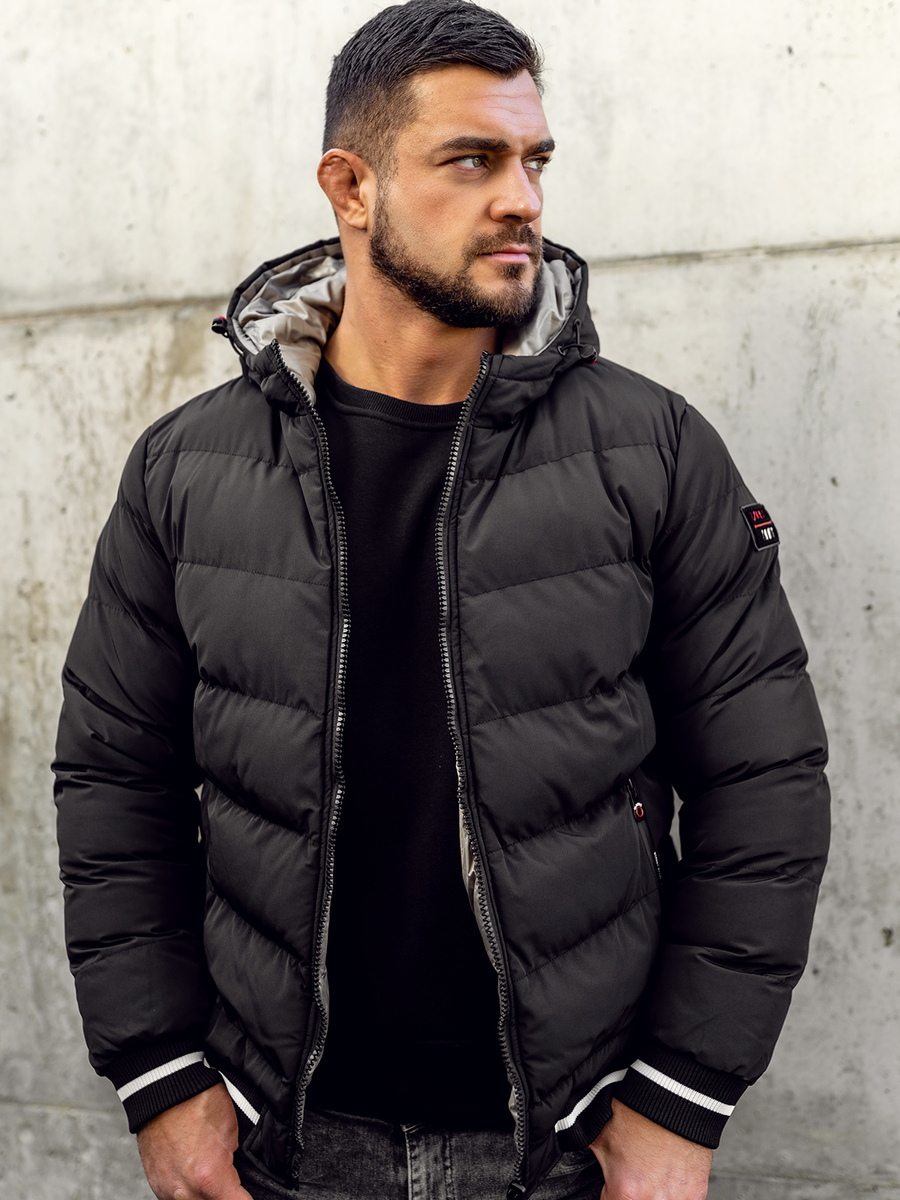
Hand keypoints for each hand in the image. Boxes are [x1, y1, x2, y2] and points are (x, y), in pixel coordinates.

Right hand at [136, 1083, 252, 1199]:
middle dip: (226, 1195)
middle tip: (233, 1183)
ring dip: (206, 1195)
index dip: (247, 1198)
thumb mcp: (231, 1130)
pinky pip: (175, 1198)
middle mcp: (185, 1190)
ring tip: (212, 1176)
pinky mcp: (156, 1183)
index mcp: (210, 1177)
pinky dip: (188, 1191)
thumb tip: (235, 1176)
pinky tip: (195, 1176)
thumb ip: (233, 1162)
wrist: (163, 1088)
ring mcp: (167, 1189)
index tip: (249, 1193)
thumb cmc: (197, 1101)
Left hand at [589, 1098, 712, 1199]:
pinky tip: (667, 1174)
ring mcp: (678, 1198)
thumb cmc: (636, 1112)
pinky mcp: (696, 1192)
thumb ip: (591, 1162)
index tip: (611, 1188)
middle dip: (632, 1194)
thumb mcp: (598, 1137)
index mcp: (625, 1192)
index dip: (609, 1195)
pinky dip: (674, 1192)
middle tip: (633, 1175)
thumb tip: (574, 1161)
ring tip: (651, 1173)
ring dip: (655, 1194)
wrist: (671, 1096)